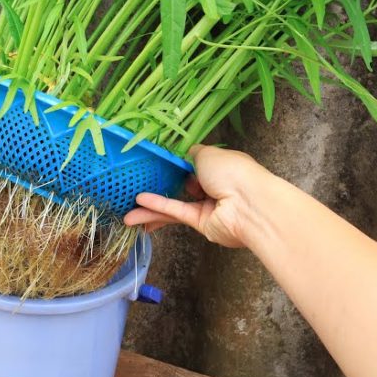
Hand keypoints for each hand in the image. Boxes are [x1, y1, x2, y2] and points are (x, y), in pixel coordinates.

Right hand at [123, 144, 272, 247]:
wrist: (250, 205)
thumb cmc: (233, 172)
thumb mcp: (208, 153)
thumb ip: (192, 154)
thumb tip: (185, 153)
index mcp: (220, 167)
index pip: (195, 165)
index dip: (176, 164)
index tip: (154, 163)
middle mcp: (214, 187)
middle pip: (182, 186)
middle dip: (160, 187)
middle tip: (136, 185)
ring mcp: (208, 207)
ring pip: (174, 204)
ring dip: (150, 207)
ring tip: (126, 210)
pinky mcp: (201, 223)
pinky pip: (176, 213)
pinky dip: (157, 210)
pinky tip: (136, 210)